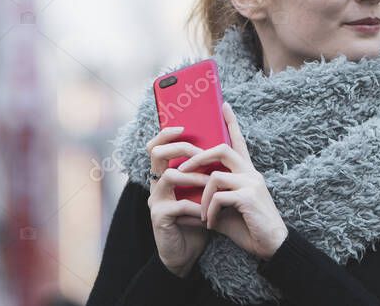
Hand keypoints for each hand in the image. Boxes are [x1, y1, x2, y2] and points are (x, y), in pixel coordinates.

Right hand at [146, 126, 210, 276]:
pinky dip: (196, 207)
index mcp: (164, 175)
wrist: (187, 254)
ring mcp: (155, 201)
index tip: (183, 125)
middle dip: (182, 148)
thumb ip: (205, 171)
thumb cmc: (197, 219)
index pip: (156, 146)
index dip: (165, 133)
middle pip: (158, 154)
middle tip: (202, 154)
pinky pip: (178, 205)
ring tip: (211, 183)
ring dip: (194, 177)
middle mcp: (155, 185)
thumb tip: (223, 143)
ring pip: (169, 176)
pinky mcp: (159, 218)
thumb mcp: (201, 191)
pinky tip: (207, 214)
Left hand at [178, 102, 288, 259]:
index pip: (239, 141)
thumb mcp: (227, 210)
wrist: (272, 246)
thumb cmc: (251, 228)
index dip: (232, 122)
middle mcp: (251, 173)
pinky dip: (209, 210)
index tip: (224, 104)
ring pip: (216, 175)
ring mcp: (251, 183)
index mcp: (248, 172)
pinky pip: (219, 196)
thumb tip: (188, 198)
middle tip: (182, 170)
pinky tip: (210, 223)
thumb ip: (212, 199)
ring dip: (202, 196)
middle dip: (198, 157)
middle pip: (222, 149)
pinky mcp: (249, 197)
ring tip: (202, 215)